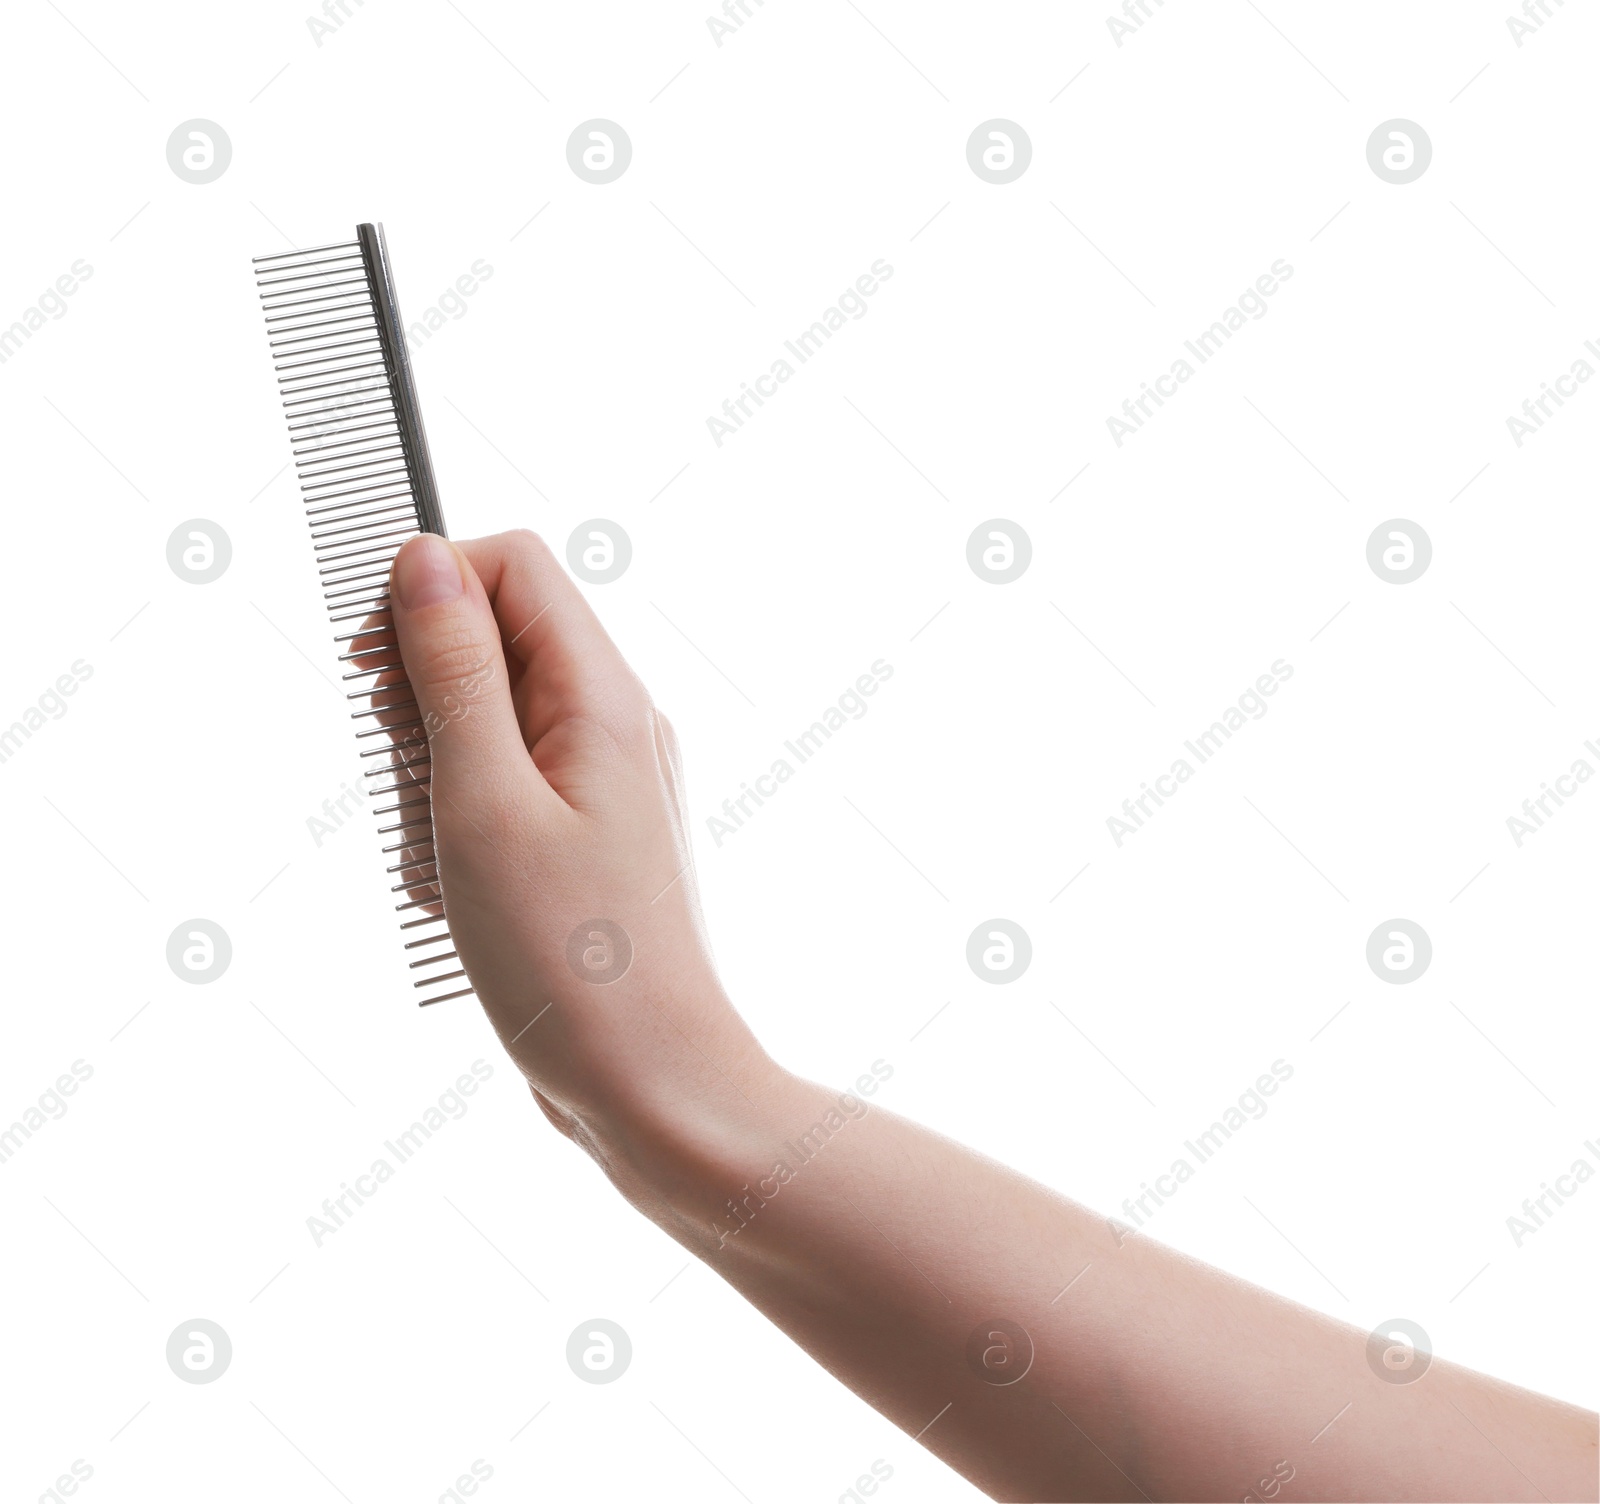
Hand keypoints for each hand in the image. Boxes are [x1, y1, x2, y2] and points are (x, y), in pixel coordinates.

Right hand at [386, 530, 775, 1210]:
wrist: (653, 1084)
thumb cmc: (573, 959)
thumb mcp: (483, 802)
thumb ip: (452, 673)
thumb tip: (426, 559)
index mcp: (602, 696)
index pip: (512, 565)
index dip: (428, 591)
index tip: (372, 670)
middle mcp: (614, 724)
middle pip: (494, 640)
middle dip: (424, 705)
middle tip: (417, 790)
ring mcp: (605, 782)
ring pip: (486, 727)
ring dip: (435, 786)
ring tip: (445, 866)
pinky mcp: (587, 837)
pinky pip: (502, 795)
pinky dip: (461, 834)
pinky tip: (462, 901)